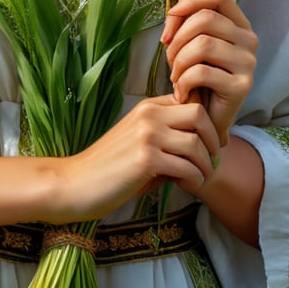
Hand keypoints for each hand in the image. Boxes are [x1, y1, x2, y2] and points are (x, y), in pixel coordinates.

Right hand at [56, 94, 219, 221]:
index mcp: (148, 107)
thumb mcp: (140, 143)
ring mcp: (147, 135)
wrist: (75, 183)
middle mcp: (149, 115)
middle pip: (199, 115)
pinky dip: (194, 179)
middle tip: (211, 162)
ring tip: (199, 178)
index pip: (192, 102)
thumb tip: (204, 148)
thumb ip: (168, 139)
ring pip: (196, 142)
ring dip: (205, 165)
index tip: (211, 145)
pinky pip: (186, 166)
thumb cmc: (110, 168)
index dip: (208, 124)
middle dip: (213, 141)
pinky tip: (185, 186)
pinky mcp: (146, 160)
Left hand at [161, 0, 257, 145]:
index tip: (170, 21)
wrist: (206, 121)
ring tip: (176, 77)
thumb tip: (172, 13)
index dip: (190, 2)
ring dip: (178, 61)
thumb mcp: (191, 44)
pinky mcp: (242, 86)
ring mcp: (249, 63)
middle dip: (177, 38)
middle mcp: (249, 40)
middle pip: (205, 19)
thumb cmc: (197, 79)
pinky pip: (201, 72)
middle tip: (170, 61)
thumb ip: (186, 23)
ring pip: (202, 44)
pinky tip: (182, 92)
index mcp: (239, 25)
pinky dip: (183, 81)